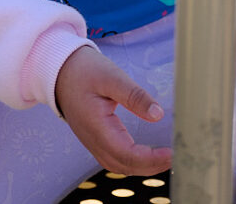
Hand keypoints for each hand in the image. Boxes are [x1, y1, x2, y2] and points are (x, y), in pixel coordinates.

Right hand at [55, 46, 171, 175]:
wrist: (59, 69)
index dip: (151, 159)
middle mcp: (93, 140)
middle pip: (124, 165)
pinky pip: (113, 158)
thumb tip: (158, 115)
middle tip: (175, 156)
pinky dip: (131, 161)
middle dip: (151, 166)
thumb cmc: (84, 70)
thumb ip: (134, 96)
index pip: (127, 154)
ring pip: (118, 165)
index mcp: (97, 127)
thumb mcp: (111, 76)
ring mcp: (91, 141)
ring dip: (141, 166)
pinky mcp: (93, 137)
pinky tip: (144, 154)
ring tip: (164, 157)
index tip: (172, 153)